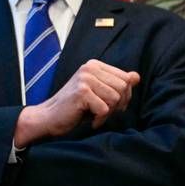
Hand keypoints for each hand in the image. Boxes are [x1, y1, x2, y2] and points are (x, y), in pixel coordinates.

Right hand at [14, 60, 140, 144]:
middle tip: (103, 112)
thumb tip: (136, 76)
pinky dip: (100, 119)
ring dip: (108, 113)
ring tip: (95, 115)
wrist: (48, 117)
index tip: (111, 105)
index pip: (126, 78)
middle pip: (123, 88)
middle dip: (118, 105)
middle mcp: (90, 68)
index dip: (125, 96)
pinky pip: (105, 109)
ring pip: (116, 98)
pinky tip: (89, 120)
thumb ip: (117, 83)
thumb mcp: (99, 93)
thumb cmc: (75, 108)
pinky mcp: (81, 92)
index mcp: (95, 65)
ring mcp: (85, 79)